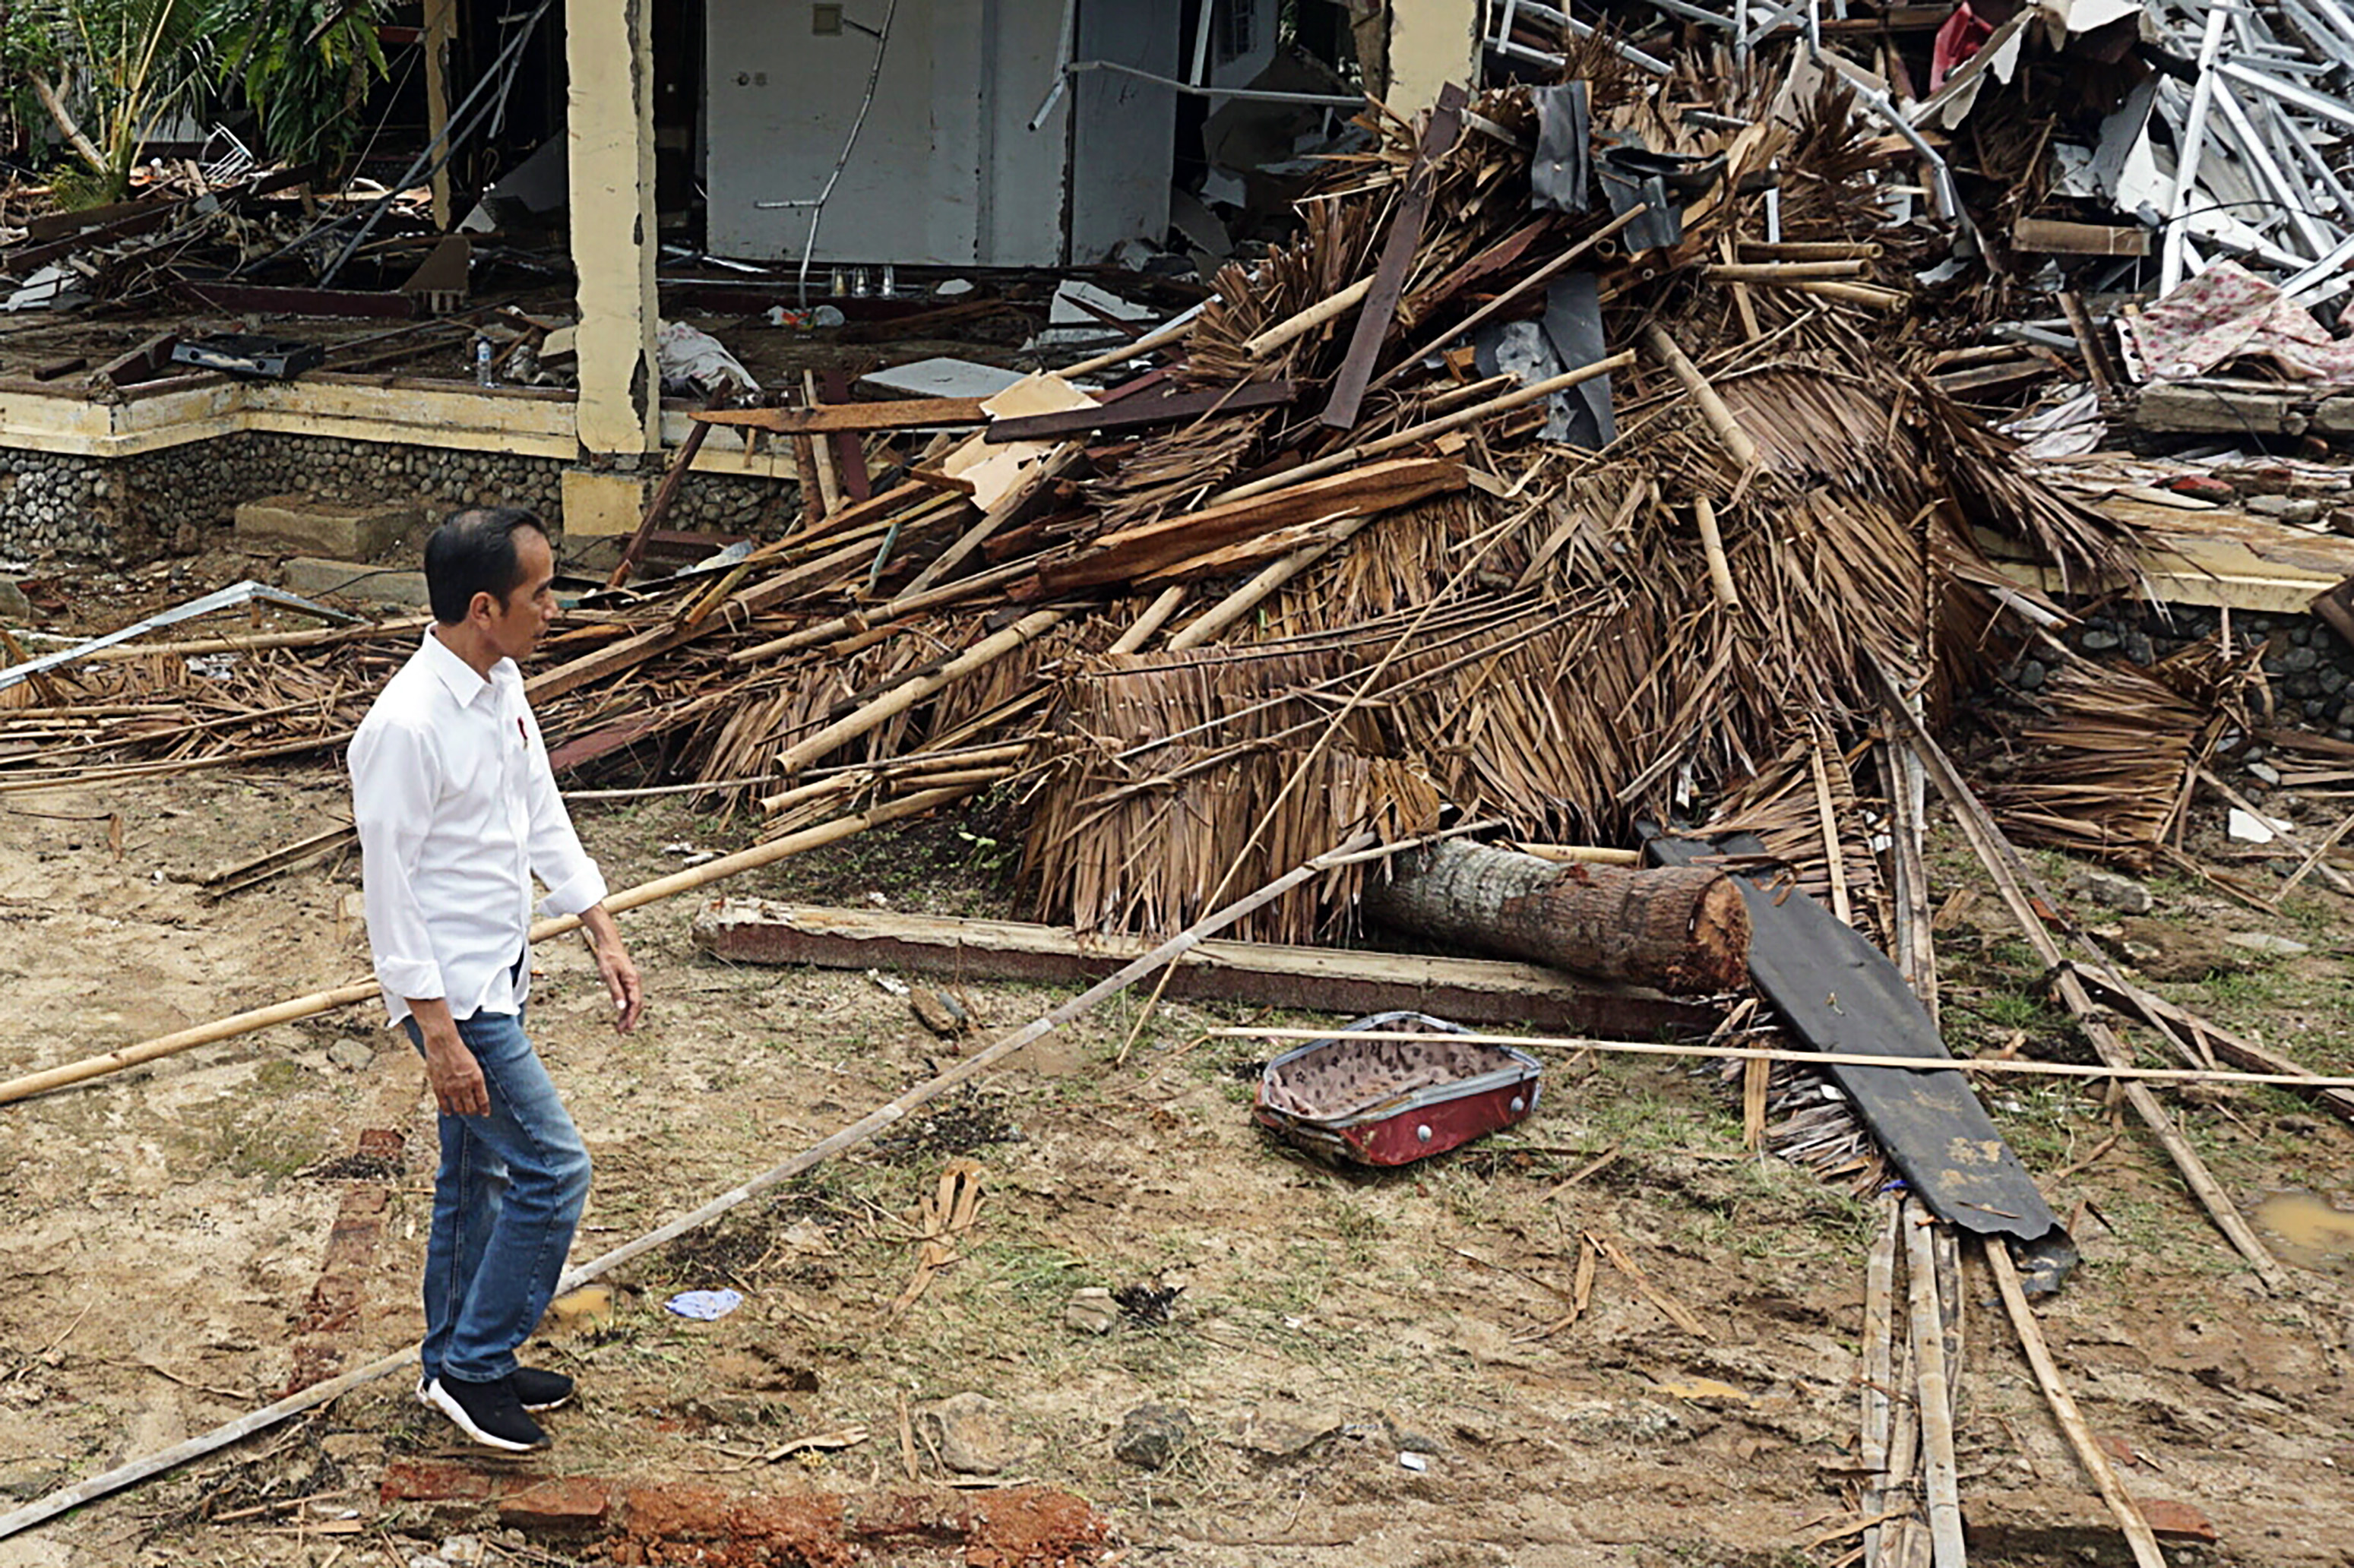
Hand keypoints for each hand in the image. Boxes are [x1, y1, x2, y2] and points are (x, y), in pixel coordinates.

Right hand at [421, 1025, 488, 1116]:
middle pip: (471, 1107)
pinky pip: (443, 1103)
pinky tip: (449, 1113)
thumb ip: (476, 1079)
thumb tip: (478, 1091)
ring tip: (463, 1112)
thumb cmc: (461, 1052)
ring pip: (458, 1108)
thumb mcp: (475, 1065)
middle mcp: (465, 1086)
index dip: (485, 1109)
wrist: (443, 1044)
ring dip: (462, 1111)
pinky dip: (446, 1109)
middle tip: (474, 1112)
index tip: (486, 1114)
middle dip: (473, 1112)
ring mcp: (451, 1088)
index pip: (483, 1100)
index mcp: (477, 1079)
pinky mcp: (439, 1087)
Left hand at [581, 906, 642, 1032]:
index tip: (627, 1028)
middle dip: (630, 1018)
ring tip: (621, 1026)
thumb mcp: (608, 975)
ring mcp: (632, 981)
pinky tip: (621, 1012)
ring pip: (633, 1001)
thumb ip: (615, 991)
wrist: (610, 943)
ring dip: (628, 1014)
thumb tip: (620, 1008)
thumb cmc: (608, 958)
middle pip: (636, 1004)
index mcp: (632, 981)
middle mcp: (635, 982)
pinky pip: (630, 996)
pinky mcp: (628, 980)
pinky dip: (626, 1006)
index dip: (631, 1017)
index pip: (634, 1003)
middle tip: (622, 1031)